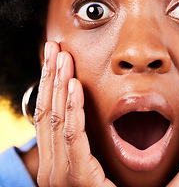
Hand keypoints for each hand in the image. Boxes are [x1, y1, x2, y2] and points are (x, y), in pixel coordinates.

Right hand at [34, 41, 114, 185]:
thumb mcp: (87, 164)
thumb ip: (80, 142)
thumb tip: (76, 114)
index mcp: (57, 158)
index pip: (50, 113)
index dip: (51, 84)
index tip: (56, 58)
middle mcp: (52, 164)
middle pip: (47, 111)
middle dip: (50, 77)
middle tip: (53, 48)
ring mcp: (60, 172)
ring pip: (55, 118)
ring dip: (58, 84)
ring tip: (61, 57)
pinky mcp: (76, 177)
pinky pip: (72, 136)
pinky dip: (71, 109)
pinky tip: (74, 85)